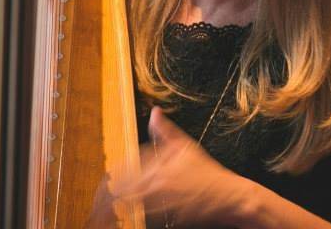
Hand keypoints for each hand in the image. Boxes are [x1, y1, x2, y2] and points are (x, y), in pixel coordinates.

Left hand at [112, 107, 249, 226]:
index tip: (106, 180)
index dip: (112, 177)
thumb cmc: (209, 172)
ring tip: (109, 209)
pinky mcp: (170, 219)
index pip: (126, 171)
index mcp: (160, 167)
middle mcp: (160, 186)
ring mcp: (164, 205)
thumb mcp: (187, 146)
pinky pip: (147, 220)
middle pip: (124, 192)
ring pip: (133, 208)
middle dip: (111, 195)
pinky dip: (137, 217)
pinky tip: (131, 216)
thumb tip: (154, 112)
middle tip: (100, 200)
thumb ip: (165, 131)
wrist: (229, 197)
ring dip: (121, 208)